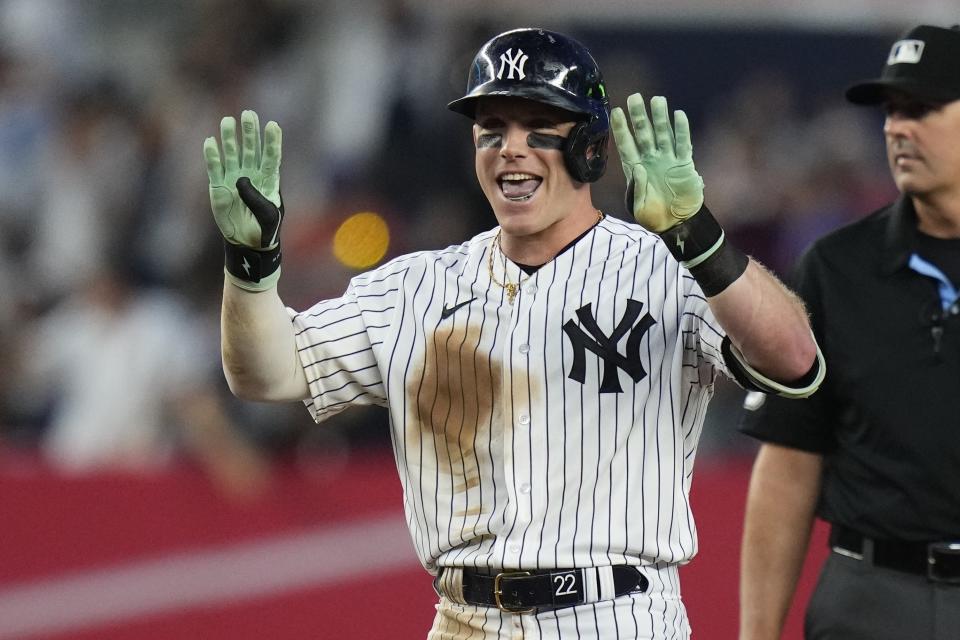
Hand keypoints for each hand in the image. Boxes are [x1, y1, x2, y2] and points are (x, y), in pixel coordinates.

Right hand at [204, 110, 282, 249]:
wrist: (248, 243)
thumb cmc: (264, 229)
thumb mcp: (267, 215)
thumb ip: (256, 197)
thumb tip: (240, 178)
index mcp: (268, 180)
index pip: (271, 157)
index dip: (272, 141)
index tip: (273, 125)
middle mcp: (251, 175)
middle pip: (251, 149)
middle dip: (250, 132)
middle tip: (248, 114)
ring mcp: (234, 179)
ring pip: (232, 154)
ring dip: (230, 138)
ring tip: (228, 121)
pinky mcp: (219, 187)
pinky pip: (215, 168)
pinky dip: (212, 156)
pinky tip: (210, 142)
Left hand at [611, 94, 703, 232]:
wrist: (676, 223)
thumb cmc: (653, 216)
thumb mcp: (639, 208)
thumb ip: (637, 189)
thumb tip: (639, 168)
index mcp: (635, 169)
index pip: (626, 145)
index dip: (621, 129)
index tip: (615, 112)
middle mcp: (650, 160)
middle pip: (644, 134)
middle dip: (639, 116)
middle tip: (635, 97)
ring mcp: (667, 160)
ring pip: (663, 134)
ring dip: (660, 117)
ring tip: (657, 99)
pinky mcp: (684, 164)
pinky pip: (683, 144)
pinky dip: (681, 130)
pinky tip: (678, 115)